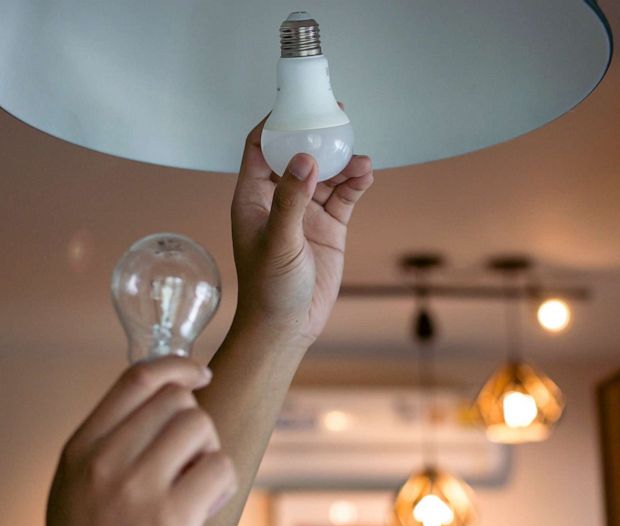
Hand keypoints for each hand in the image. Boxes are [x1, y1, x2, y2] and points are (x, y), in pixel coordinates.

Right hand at [44, 358, 236, 525]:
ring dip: (208, 452)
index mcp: (80, 449)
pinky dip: (222, 484)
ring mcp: (137, 487)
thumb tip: (161, 395)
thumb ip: (108, 441)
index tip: (199, 372)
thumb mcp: (76, 486)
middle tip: (188, 461)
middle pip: (176, 400)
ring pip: (200, 425)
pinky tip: (203, 507)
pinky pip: (220, 467)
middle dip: (193, 423)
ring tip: (193, 486)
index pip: (135, 380)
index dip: (176, 366)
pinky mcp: (171, 516)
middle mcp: (104, 461)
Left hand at [230, 114, 374, 347]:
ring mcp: (305, 212)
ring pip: (326, 173)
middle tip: (336, 115)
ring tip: (360, 158)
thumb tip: (304, 158)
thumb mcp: (278, 240)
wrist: (288, 326)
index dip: (274, 124)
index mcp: (253, 197)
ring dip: (343, 162)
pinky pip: (344, 195)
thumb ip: (291, 199)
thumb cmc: (268, 288)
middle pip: (297, 154)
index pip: (259, 148)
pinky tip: (366, 174)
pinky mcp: (329, 227)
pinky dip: (356, 183)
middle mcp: (279, 199)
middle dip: (315, 135)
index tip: (294, 104)